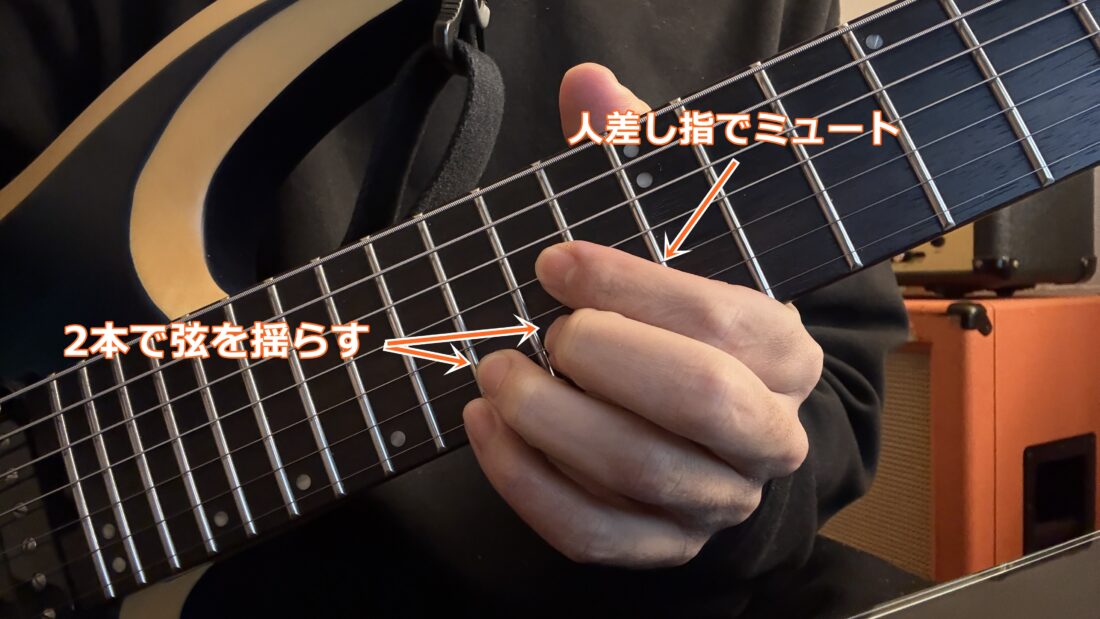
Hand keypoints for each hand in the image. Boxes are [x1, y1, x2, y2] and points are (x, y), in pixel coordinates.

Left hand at [462, 64, 822, 567]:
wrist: (708, 431)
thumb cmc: (680, 321)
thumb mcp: (672, 236)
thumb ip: (637, 160)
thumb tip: (590, 84)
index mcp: (784, 350)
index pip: (726, 322)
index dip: (634, 287)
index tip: (556, 260)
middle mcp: (767, 432)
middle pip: (702, 403)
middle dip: (605, 358)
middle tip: (543, 330)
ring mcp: (717, 498)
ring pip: (642, 474)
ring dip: (551, 420)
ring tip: (496, 374)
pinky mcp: (663, 545)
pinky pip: (595, 533)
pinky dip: (528, 485)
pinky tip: (486, 429)